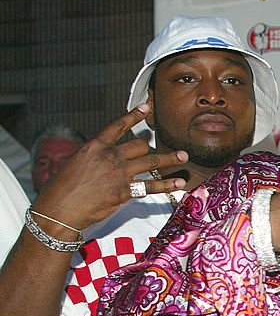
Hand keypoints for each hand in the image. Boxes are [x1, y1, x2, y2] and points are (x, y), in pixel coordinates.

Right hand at [32, 105, 186, 235]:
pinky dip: (167, 184)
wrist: (60, 208)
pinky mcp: (125, 191)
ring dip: (169, 159)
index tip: (146, 107)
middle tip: (161, 149)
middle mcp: (110, 156)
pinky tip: (178, 183)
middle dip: (151, 148)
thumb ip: (93, 156)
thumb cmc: (62, 187)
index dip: (134, 116)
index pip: (118, 126)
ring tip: (183, 156)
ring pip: (151, 162)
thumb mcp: (75, 162)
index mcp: (95, 146)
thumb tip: (104, 154)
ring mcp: (119, 173)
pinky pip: (151, 186)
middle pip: (140, 145)